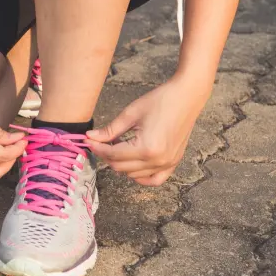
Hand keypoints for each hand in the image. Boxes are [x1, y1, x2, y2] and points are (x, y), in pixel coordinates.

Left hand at [85, 75, 210, 185]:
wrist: (187, 96)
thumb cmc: (160, 101)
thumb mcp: (130, 114)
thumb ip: (110, 130)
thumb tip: (91, 137)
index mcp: (146, 148)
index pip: (113, 155)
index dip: (98, 148)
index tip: (88, 141)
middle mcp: (157, 160)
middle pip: (121, 167)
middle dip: (106, 155)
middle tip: (99, 142)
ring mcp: (167, 163)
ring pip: (133, 174)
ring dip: (121, 164)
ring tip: (118, 146)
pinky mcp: (174, 162)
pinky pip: (154, 179)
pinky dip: (141, 176)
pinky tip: (132, 164)